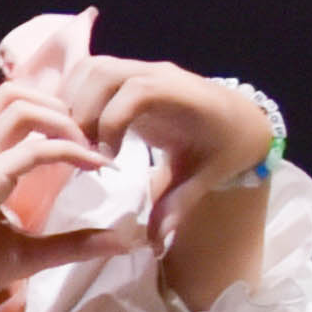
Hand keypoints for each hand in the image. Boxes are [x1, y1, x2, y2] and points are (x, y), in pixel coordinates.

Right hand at [0, 83, 125, 311]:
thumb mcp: (26, 251)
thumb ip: (69, 242)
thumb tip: (119, 242)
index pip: (9, 109)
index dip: (49, 113)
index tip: (84, 142)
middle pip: (14, 93)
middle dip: (58, 104)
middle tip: (88, 136)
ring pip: (20, 106)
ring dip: (63, 119)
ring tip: (89, 146)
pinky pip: (34, 149)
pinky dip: (69, 150)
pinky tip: (93, 166)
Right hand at [57, 60, 281, 231]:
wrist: (238, 120)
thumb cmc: (223, 148)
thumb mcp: (205, 178)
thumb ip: (178, 206)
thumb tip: (154, 243)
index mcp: (183, 97)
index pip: (138, 92)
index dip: (112, 121)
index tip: (107, 159)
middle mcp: (158, 73)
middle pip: (104, 73)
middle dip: (82, 112)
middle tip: (79, 152)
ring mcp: (141, 68)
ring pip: (92, 68)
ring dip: (72, 101)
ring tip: (73, 140)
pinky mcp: (127, 73)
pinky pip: (90, 72)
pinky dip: (74, 95)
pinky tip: (75, 128)